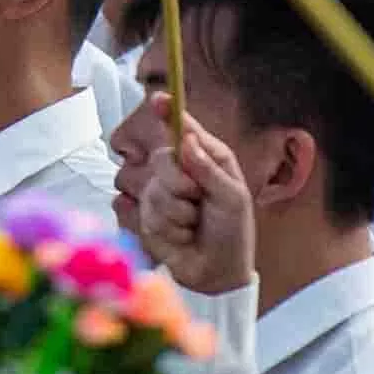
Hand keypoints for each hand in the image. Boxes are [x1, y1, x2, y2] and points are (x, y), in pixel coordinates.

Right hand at [135, 118, 256, 296]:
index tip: (157, 99)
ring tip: (192, 227)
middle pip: (161, 160)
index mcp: (205, 158)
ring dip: (176, 216)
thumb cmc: (232, 233)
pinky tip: (178, 237)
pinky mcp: (145, 216)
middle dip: (178, 186)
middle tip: (196, 202)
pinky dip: (163, 230)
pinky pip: (139, 213)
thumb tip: (187, 141)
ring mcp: (160, 193)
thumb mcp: (233, 199)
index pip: (182, 127)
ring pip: (151, 191)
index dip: (167, 111)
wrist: (217, 274)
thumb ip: (209, 169)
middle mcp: (180, 172)